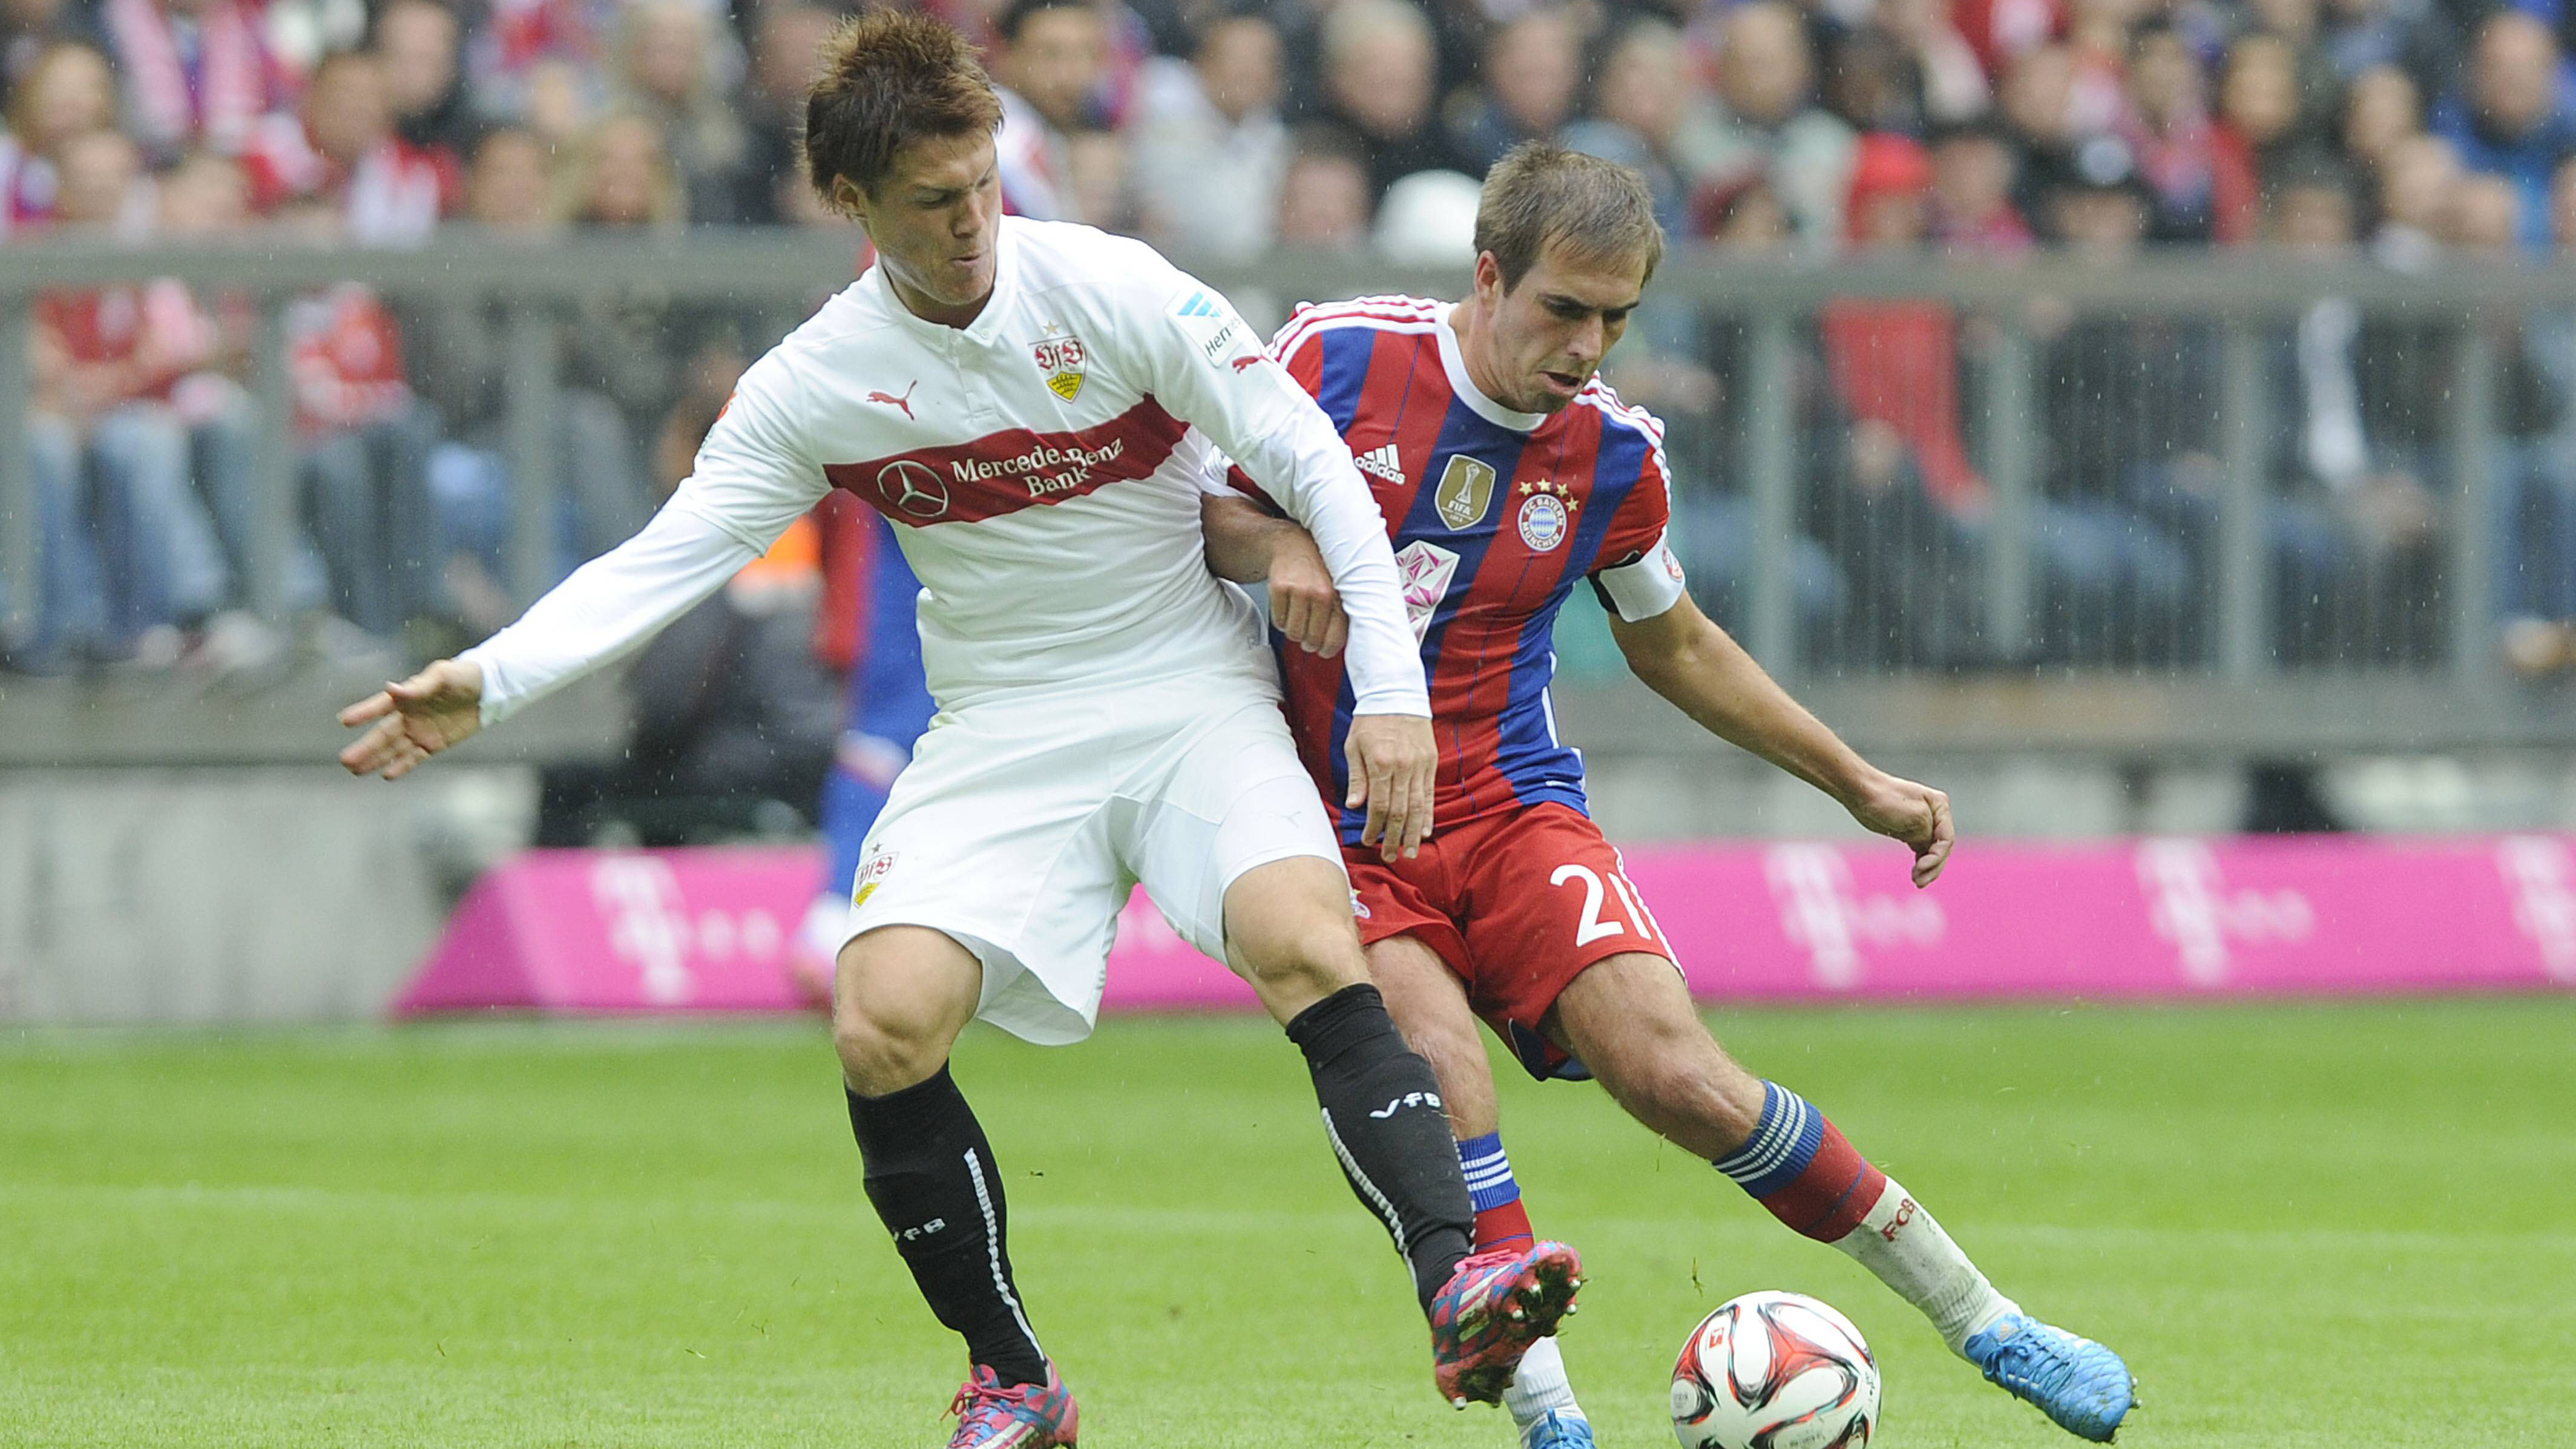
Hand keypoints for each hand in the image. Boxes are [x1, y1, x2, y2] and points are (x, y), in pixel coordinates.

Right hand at [338, 659, 485, 779]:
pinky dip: (401, 766)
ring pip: (393, 749)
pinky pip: (414, 758)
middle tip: (345, 760)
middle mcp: (408, 716)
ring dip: (375, 759)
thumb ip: (418, 687)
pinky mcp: (434, 744)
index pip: (380, 706)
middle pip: (383, 734)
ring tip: (355, 770)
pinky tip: (386, 774)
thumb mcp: (442, 676)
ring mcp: (420, 731)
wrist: (488, 690)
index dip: (363, 713)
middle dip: (364, 747)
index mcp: (407, 696)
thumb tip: (390, 689)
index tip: (344, 721)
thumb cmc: (463, 676)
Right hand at [1266, 528, 1347, 656]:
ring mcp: (1299, 590)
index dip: (1326, 650)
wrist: (1295, 545)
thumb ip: (1339, 617)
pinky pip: (1278, 622)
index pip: (1334, 638)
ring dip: (1293, 631)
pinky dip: (1281, 620)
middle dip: (1308, 642)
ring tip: (1298, 618)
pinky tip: (1287, 607)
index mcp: (1338, 598)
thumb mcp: (1336, 591)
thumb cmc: (1319, 572)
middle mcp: (1321, 594)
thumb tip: (1332, 647)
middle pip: (1311, 640)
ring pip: (1292, 633)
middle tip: (1307, 636)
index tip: (1322, 651)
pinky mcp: (1279, 588)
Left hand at [1343, 713, 1435, 860]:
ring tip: (1411, 852)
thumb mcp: (1354, 746)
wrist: (1396, 693)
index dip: (1374, 827)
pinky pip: (1430, 793)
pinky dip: (1428, 814)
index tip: (1368, 840)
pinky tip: (1426, 830)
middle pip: (1401, 811)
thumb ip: (1357, 778)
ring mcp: (1419, 765)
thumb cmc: (1369, 721)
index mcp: (1381, 763)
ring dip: (1415, 833)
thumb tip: (1355, 806)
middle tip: (1390, 856)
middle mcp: (1403, 767)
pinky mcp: (1430, 762)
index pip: (1380, 805)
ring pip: (1419, 806)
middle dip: (1395, 837)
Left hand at [1844, 771, 1953, 887]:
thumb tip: (1928, 850)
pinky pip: (1922, 851)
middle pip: (1941, 848)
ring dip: (1927, 868)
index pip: (1946, 839)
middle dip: (1933, 867)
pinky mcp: (1910, 831)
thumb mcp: (1914, 817)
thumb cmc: (1886, 799)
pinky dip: (1920, 863)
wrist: (1861, 792)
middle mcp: (1936, 815)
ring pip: (1932, 852)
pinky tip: (1915, 873)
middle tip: (1919, 882)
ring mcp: (1924, 824)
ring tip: (1916, 881)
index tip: (1921, 868)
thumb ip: (1927, 835)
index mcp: (1940, 807)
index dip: (1936, 857)